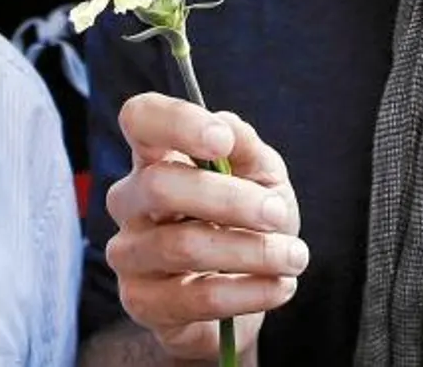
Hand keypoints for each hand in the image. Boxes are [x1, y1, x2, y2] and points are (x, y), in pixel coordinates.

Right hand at [106, 95, 306, 359]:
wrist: (246, 295)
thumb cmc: (248, 223)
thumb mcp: (261, 177)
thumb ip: (246, 148)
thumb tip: (227, 127)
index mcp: (155, 157)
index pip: (140, 119)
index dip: (175, 123)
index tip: (221, 141)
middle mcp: (130, 201)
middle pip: (160, 186)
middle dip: (231, 200)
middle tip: (278, 214)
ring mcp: (129, 253)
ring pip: (181, 245)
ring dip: (251, 251)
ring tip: (293, 256)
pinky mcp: (142, 302)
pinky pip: (194, 297)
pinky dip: (247, 291)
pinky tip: (278, 286)